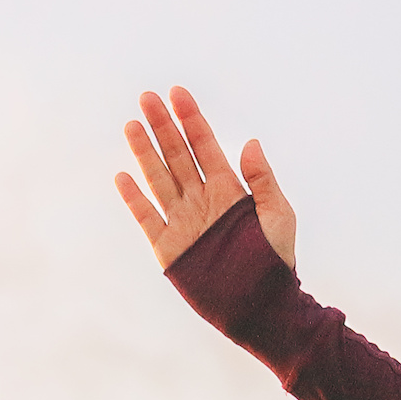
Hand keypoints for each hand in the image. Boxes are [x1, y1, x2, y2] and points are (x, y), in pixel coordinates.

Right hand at [112, 86, 295, 269]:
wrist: (261, 306)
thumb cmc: (275, 262)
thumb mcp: (277, 215)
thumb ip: (263, 180)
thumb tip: (250, 142)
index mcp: (228, 190)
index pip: (204, 146)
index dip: (191, 119)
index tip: (178, 93)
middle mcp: (201, 200)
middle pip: (177, 156)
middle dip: (162, 126)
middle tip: (147, 97)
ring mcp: (182, 221)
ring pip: (158, 179)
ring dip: (144, 153)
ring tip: (132, 125)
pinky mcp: (168, 247)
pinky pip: (147, 218)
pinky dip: (135, 199)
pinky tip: (123, 176)